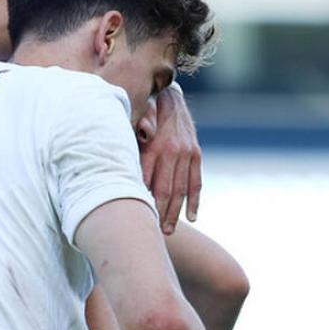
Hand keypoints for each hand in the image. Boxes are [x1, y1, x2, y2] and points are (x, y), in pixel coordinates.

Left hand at [138, 85, 200, 234]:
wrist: (168, 97)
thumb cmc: (141, 114)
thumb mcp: (132, 122)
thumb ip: (132, 134)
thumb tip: (137, 138)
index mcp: (155, 145)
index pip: (147, 179)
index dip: (142, 200)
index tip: (137, 218)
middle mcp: (174, 151)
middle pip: (166, 189)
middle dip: (160, 213)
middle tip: (154, 232)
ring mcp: (188, 154)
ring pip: (182, 190)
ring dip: (175, 212)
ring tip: (168, 230)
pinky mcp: (196, 154)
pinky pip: (197, 182)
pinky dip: (194, 201)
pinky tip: (192, 217)